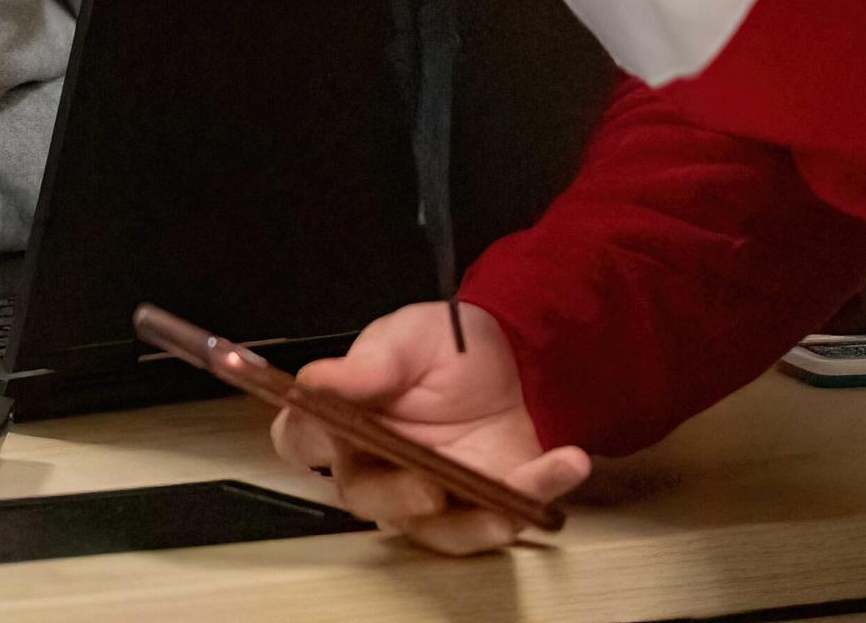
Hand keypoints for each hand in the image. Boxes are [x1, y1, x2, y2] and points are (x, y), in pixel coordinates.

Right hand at [269, 300, 589, 554]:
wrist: (523, 353)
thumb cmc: (452, 346)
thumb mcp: (409, 336)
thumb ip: (368, 363)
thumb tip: (315, 382)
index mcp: (346, 419)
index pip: (301, 437)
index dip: (304, 438)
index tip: (325, 426)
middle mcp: (381, 464)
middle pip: (365, 497)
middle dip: (395, 497)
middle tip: (428, 485)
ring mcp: (433, 492)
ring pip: (434, 530)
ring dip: (470, 524)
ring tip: (508, 505)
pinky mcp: (487, 503)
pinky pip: (504, 517)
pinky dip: (537, 493)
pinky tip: (564, 462)